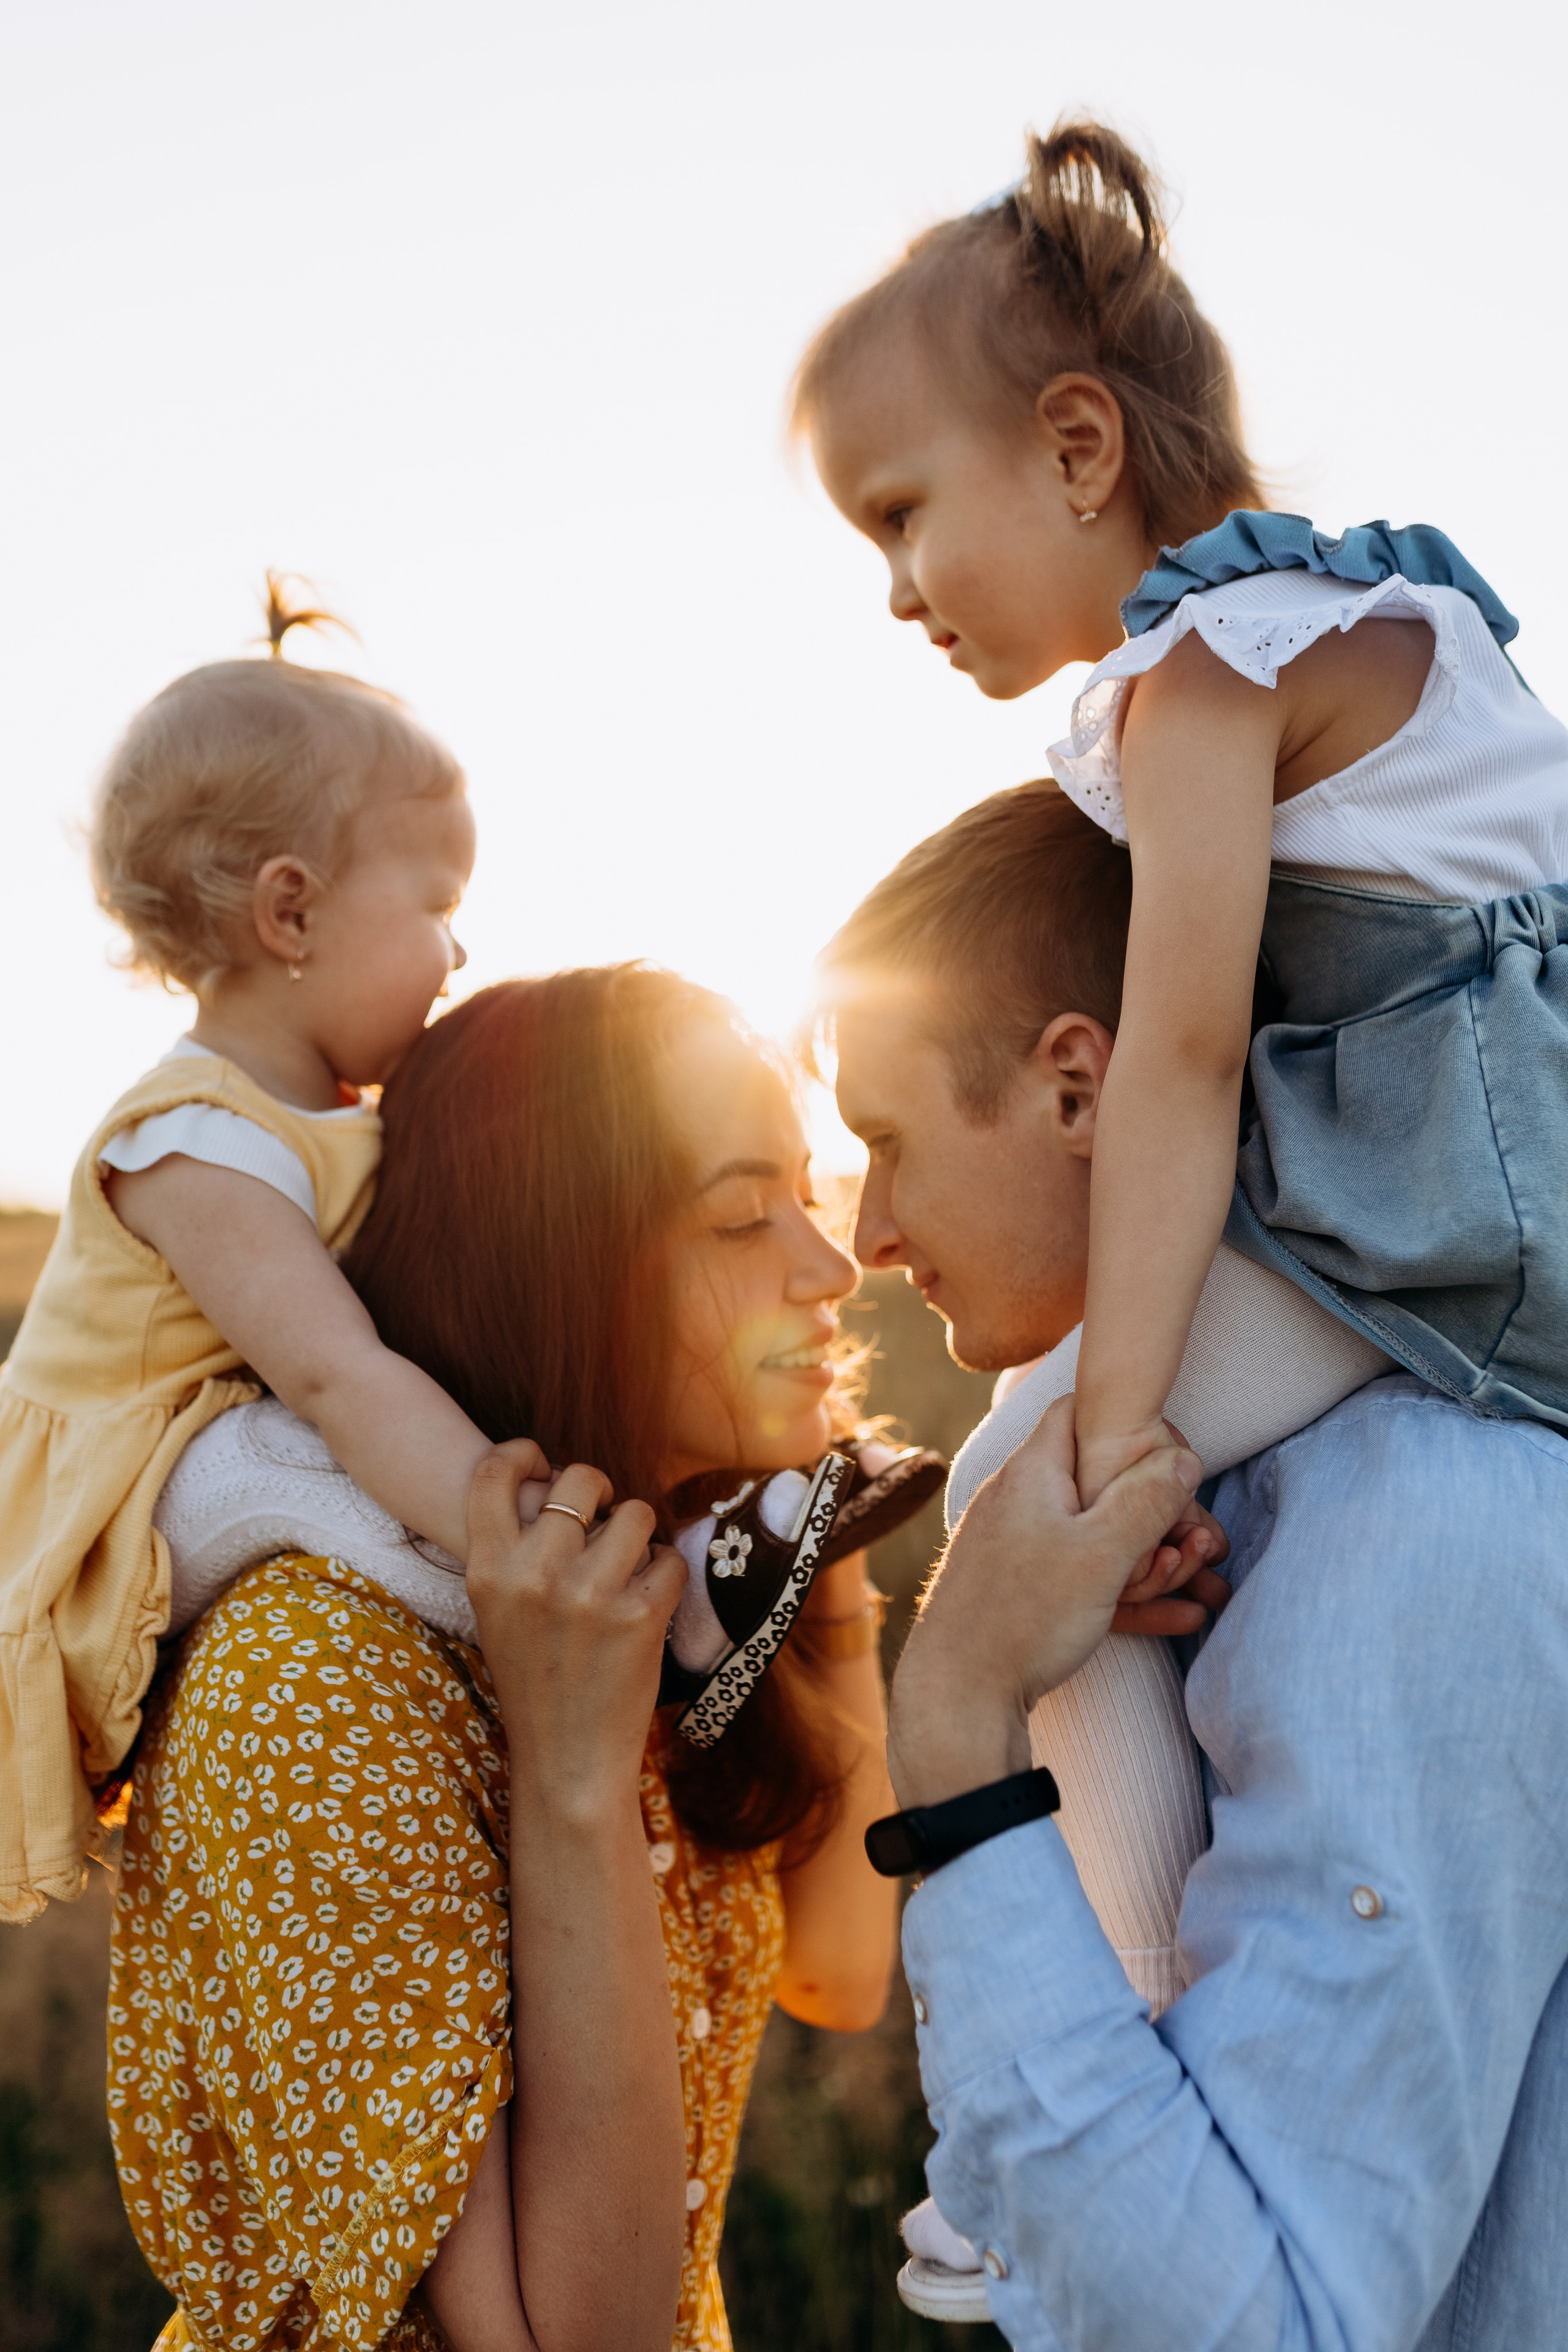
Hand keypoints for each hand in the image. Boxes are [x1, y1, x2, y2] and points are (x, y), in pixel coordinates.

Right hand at [465, 1447, 685, 1820]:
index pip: (492, 1474)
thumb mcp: (497, 1613)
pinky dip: (666, 1574)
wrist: (567, 1759)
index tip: (543, 1460)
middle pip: (579, 1477)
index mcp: (489, 1571)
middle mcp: (535, 1574)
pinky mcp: (640, 1616)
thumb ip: (515, 1551)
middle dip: (600, 1489)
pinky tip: (649, 1600)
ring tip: (629, 1566)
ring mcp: (589, 1594)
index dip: (520, 1452)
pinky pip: (669, 1559)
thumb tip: (554, 1482)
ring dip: (639, 1533)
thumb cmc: (535, 1681)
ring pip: (635, 1513)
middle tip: (603, 1515)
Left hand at [887, 1397, 1202, 1809]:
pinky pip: (1085, 1578)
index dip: (1132, 1423)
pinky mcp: (1021, 1591)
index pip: (1082, 1411)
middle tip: (1207, 1547)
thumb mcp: (1102, 1552)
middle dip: (1163, 1515)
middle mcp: (1019, 1500)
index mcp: (1032, 1472)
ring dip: (1156, 1561)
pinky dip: (1129, 1592)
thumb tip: (1184, 1456)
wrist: (957, 1700)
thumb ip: (1147, 1499)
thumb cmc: (1024, 1617)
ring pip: (1100, 1538)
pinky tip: (1182, 1616)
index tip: (1175, 1453)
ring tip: (1206, 1586)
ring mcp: (1018, 1547)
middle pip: (1103, 1484)